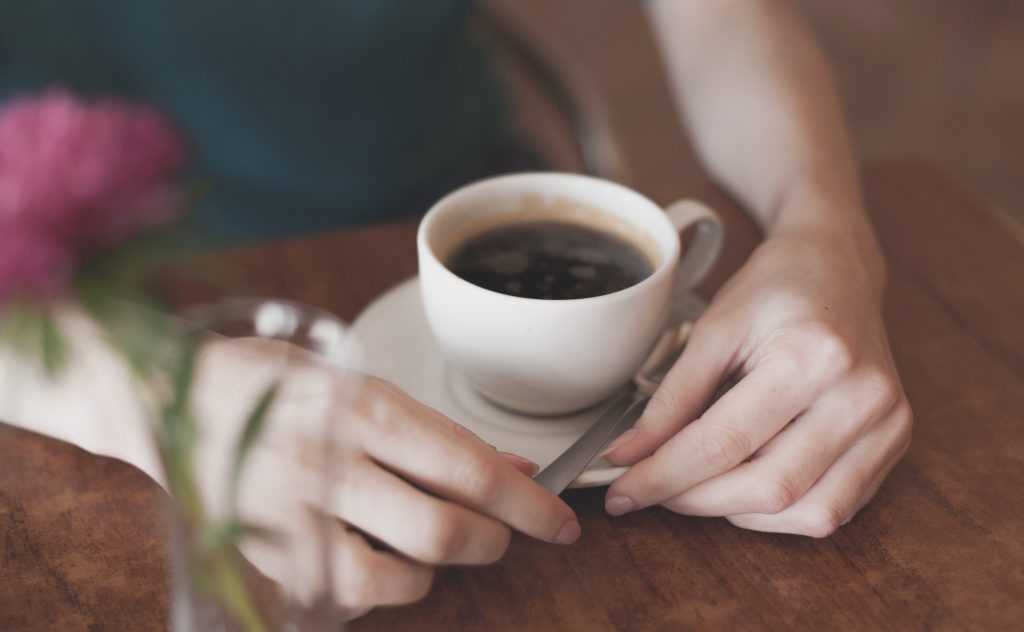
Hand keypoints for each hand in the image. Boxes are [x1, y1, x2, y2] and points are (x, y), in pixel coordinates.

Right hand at [192, 339, 578, 617]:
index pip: (469, 467)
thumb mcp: (357, 380)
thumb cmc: (269, 380)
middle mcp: (328, 463)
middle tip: (499, 534)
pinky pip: (343, 598)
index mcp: (361, 407)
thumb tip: (513, 465)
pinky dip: (376, 589)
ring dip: (434, 569)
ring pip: (397, 576)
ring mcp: (292, 517)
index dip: (528, 504)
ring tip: (428, 544)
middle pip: (444, 530)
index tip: (560, 521)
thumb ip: (433, 428)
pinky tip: (371, 558)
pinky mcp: (265, 558)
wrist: (165, 400)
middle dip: (493, 541)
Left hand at [602, 229, 911, 536]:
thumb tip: (627, 456)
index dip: (663, 475)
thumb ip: (670, 399)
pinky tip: (745, 485)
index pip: (723, 443)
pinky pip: (835, 509)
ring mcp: (888, 423)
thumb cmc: (775, 289)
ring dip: (737, 513)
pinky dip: (780, 513)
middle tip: (651, 490)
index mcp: (813, 355)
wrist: (839, 265)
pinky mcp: (896, 442)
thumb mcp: (712, 330)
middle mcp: (862, 396)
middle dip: (695, 500)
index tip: (622, 490)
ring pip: (805, 512)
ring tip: (697, 485)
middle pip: (768, 488)